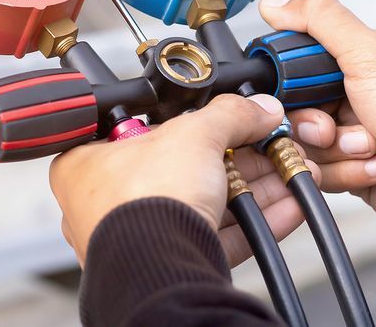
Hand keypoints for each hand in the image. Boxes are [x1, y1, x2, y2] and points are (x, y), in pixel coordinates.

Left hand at [50, 94, 309, 265]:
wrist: (159, 267)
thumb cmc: (143, 203)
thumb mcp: (193, 135)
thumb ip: (230, 116)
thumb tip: (256, 108)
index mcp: (86, 163)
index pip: (144, 132)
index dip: (193, 123)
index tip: (232, 120)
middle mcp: (106, 202)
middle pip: (183, 169)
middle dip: (239, 158)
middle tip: (269, 146)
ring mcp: (139, 234)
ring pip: (205, 204)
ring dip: (254, 189)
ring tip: (288, 172)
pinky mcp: (171, 261)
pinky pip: (218, 237)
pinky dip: (254, 222)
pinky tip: (286, 207)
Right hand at [259, 0, 375, 245]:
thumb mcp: (372, 57)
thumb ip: (322, 22)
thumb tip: (277, 3)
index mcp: (358, 60)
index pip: (293, 64)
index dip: (288, 83)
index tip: (303, 93)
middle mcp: (352, 94)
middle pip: (292, 110)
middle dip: (315, 125)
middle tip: (338, 127)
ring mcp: (351, 132)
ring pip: (305, 145)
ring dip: (337, 152)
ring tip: (373, 149)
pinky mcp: (351, 167)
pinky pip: (321, 172)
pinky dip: (349, 173)